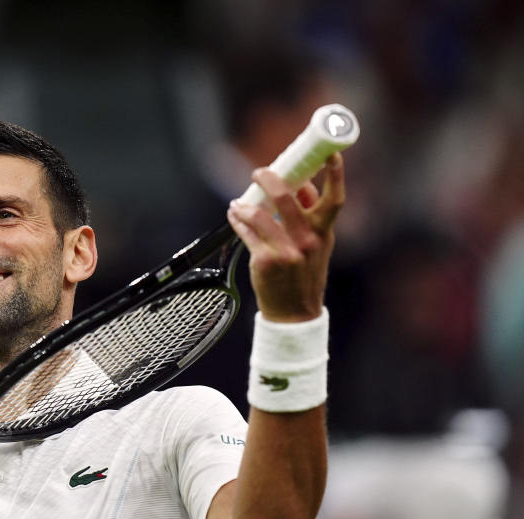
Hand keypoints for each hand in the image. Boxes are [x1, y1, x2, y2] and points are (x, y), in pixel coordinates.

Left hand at [226, 153, 344, 321]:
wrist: (294, 312)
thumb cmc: (304, 273)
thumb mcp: (317, 244)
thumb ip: (310, 214)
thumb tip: (301, 182)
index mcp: (324, 232)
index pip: (335, 198)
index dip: (335, 174)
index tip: (330, 154)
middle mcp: (308, 240)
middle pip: (287, 198)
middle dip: (270, 179)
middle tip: (259, 172)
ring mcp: (286, 251)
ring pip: (260, 214)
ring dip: (245, 204)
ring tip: (238, 203)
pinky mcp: (265, 261)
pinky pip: (246, 232)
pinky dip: (238, 220)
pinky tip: (234, 216)